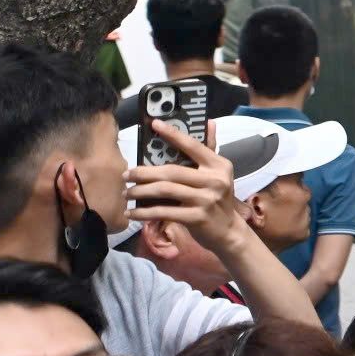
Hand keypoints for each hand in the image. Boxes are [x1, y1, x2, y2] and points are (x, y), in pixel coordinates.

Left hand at [126, 120, 250, 258]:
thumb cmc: (218, 201)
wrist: (228, 232)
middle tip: (126, 174)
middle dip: (143, 172)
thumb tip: (209, 123)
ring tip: (127, 193)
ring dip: (140, 191)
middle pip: (171, 171)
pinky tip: (133, 213)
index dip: (173, 134)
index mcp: (218, 166)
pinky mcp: (197, 217)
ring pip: (165, 190)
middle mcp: (215, 180)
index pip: (193, 146)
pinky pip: (164, 211)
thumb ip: (210, 151)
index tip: (154, 124)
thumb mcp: (218, 175)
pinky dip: (144, 213)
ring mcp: (206, 199)